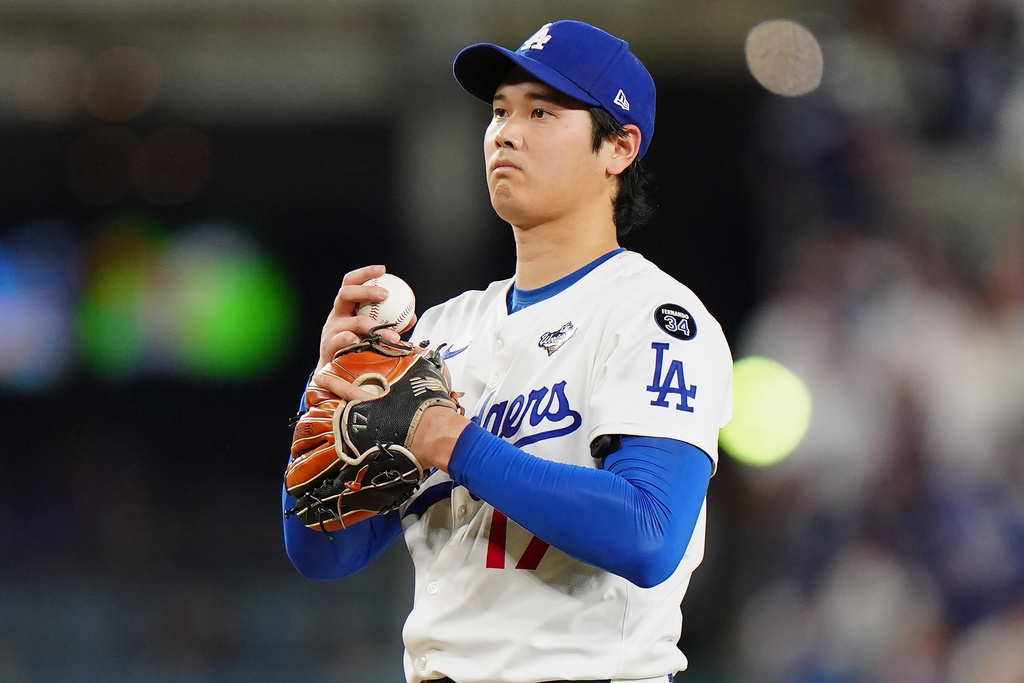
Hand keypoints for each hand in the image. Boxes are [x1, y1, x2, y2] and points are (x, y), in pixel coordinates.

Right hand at [314, 265, 418, 401]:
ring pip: (351, 323)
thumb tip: (412, 316)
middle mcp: (336, 317)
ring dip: (373, 326)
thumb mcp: (372, 333)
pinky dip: (354, 342)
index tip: (383, 270)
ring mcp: (331, 332)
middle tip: (385, 294)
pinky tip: (364, 343)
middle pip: (345, 294)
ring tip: (393, 335)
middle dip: (365, 290)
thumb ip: (391, 324)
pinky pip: (343, 343)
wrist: (334, 374)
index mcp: (345, 308)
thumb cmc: (357, 349)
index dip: (365, 273)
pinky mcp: (329, 349)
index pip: (350, 283)